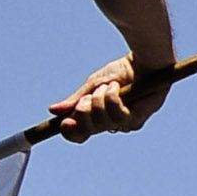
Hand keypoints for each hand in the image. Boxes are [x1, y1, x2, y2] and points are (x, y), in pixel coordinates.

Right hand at [49, 54, 169, 142]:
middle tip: (89, 96)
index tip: (64, 122)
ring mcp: (124, 124)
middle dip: (84, 110)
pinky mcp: (136, 119)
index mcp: (96, 117)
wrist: (143, 61)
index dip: (70, 132)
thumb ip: (75, 99)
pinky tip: (117, 88)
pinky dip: (113, 99)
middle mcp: (109, 125)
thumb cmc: (121, 72)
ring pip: (101, 122)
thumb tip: (53, 110)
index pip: (79, 134)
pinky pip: (117, 116)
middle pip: (87, 130)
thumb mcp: (92, 85)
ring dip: (100, 100)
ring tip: (110, 86)